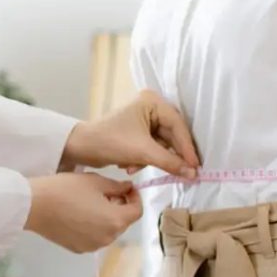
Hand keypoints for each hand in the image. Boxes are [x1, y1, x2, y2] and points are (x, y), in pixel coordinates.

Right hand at [24, 173, 141, 252]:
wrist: (35, 206)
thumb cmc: (67, 189)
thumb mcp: (96, 182)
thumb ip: (117, 187)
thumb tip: (128, 188)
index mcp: (116, 220)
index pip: (137, 211)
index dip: (135, 197)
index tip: (127, 188)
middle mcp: (108, 238)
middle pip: (123, 222)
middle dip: (121, 207)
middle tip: (108, 193)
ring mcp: (93, 246)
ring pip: (109, 231)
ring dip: (107, 218)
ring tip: (92, 204)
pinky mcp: (79, 249)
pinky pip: (94, 237)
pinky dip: (94, 227)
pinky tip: (80, 215)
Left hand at [64, 90, 199, 177]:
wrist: (80, 148)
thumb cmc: (109, 142)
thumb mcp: (142, 152)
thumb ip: (170, 162)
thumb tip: (193, 174)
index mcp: (151, 101)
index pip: (177, 125)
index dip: (187, 148)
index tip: (195, 167)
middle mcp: (150, 106)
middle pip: (172, 135)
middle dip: (169, 155)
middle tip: (183, 174)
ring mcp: (144, 118)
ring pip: (163, 144)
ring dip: (152, 159)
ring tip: (135, 166)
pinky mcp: (138, 131)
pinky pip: (153, 147)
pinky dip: (145, 159)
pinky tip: (130, 166)